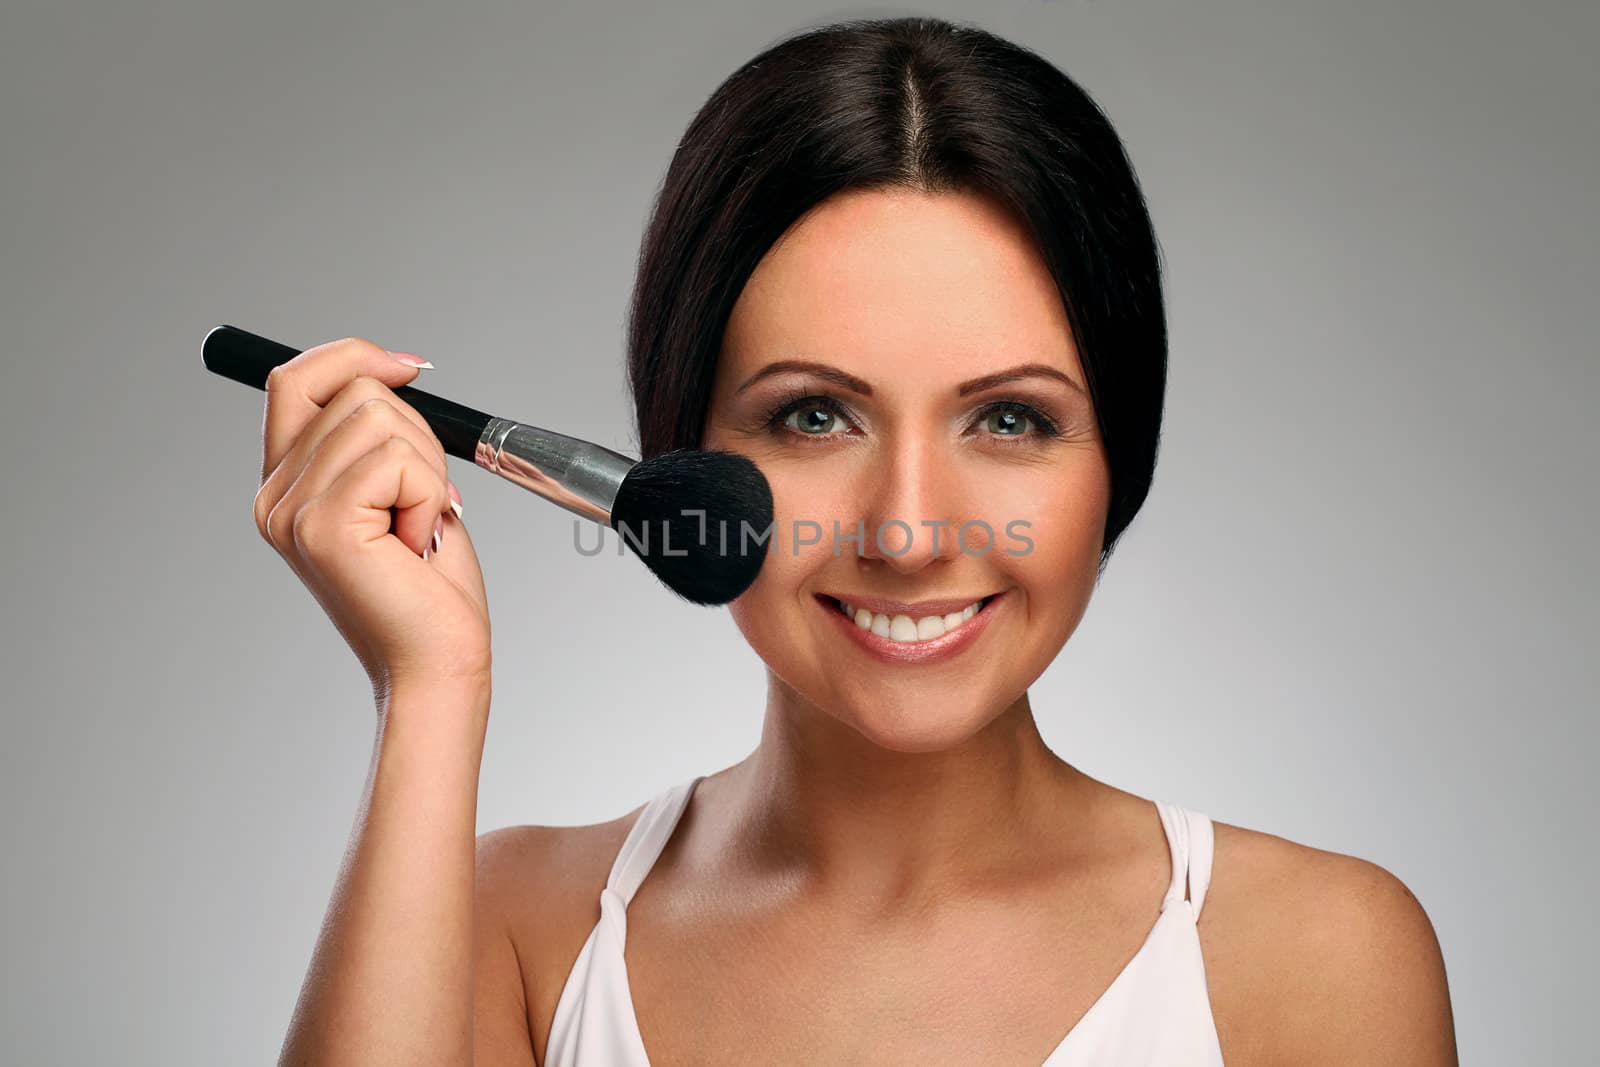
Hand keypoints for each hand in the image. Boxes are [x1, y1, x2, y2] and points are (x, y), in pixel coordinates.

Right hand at [252, 337, 490, 699]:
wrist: (435, 664)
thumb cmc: (428, 591)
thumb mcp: (401, 492)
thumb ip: (376, 437)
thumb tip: (391, 367)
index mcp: (285, 484)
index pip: (297, 378)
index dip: (355, 356)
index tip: (412, 368)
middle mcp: (274, 496)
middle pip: (355, 391)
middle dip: (418, 436)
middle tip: (425, 504)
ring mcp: (292, 510)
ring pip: (382, 419)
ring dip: (428, 473)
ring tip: (418, 530)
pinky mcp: (322, 526)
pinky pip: (399, 461)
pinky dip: (430, 496)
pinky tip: (417, 544)